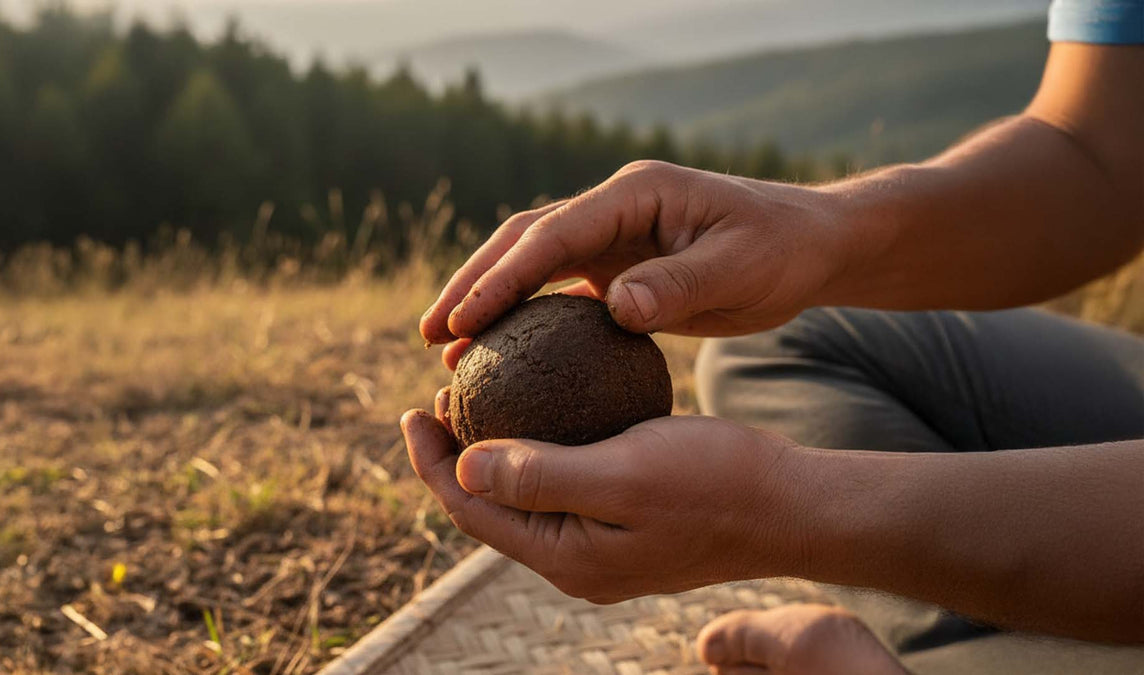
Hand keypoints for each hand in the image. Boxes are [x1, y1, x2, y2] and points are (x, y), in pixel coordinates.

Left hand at [401, 395, 810, 602]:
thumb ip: (539, 477)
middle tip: (441, 395)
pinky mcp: (626, 522)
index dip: (433, 463)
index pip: (472, 511)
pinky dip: (542, 446)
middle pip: (490, 507)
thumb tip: (462, 470)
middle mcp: (575, 559)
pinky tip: (547, 404)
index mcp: (565, 557)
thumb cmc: (715, 484)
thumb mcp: (623, 474)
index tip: (413, 408)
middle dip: (456, 455)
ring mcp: (602, 544)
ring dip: (496, 449)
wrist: (789, 505)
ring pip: (526, 494)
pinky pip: (564, 485)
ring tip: (479, 398)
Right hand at [420, 160, 848, 349]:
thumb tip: (617, 306)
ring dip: (488, 300)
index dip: (504, 277)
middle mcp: (613, 208)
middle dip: (474, 284)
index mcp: (635, 194)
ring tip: (443, 348)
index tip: (464, 321)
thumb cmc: (780, 249)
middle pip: (524, 241)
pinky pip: (558, 290)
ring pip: (532, 264)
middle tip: (430, 333)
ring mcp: (612, 236)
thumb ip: (679, 284)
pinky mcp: (618, 266)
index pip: (554, 233)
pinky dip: (524, 318)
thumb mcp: (740, 267)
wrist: (808, 245)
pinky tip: (500, 353)